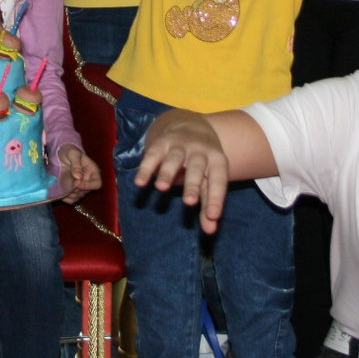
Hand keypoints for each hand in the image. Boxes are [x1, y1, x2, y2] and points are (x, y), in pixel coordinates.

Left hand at [55, 144, 101, 205]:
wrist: (61, 153)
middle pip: (86, 192)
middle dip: (76, 190)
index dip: (89, 186)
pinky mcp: (73, 191)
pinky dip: (66, 199)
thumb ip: (76, 164)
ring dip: (70, 194)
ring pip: (78, 197)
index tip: (78, 184)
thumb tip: (78, 177)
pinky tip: (60, 194)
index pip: (97, 184)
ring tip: (62, 187)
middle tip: (67, 184)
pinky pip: (72, 200)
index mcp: (93, 171)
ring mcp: (81, 187)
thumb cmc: (69, 151)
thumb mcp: (73, 154)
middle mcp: (89, 181)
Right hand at [133, 110, 231, 232]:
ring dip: (167, 173)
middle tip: (189, 202)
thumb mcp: (209, 182)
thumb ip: (209, 206)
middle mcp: (200, 151)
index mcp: (217, 161)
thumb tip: (210, 231)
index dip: (217, 198)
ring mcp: (180, 145)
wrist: (191, 127)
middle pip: (196, 168)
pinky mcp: (162, 143)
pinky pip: (153, 155)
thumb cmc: (202, 164)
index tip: (214, 216)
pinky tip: (139, 183)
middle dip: (192, 185)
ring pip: (174, 159)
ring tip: (162, 189)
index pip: (219, 180)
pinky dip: (145, 168)